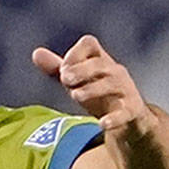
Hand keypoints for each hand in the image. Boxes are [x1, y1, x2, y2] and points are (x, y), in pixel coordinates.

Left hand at [32, 35, 154, 139]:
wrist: (129, 118)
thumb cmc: (100, 94)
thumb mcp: (78, 81)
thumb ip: (58, 68)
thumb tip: (36, 53)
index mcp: (100, 61)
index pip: (89, 44)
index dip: (74, 53)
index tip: (62, 69)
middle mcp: (115, 72)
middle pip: (100, 63)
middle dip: (81, 70)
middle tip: (64, 79)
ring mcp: (126, 90)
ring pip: (112, 84)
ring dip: (92, 89)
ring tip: (75, 95)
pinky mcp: (132, 111)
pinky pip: (124, 113)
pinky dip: (114, 118)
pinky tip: (101, 124)